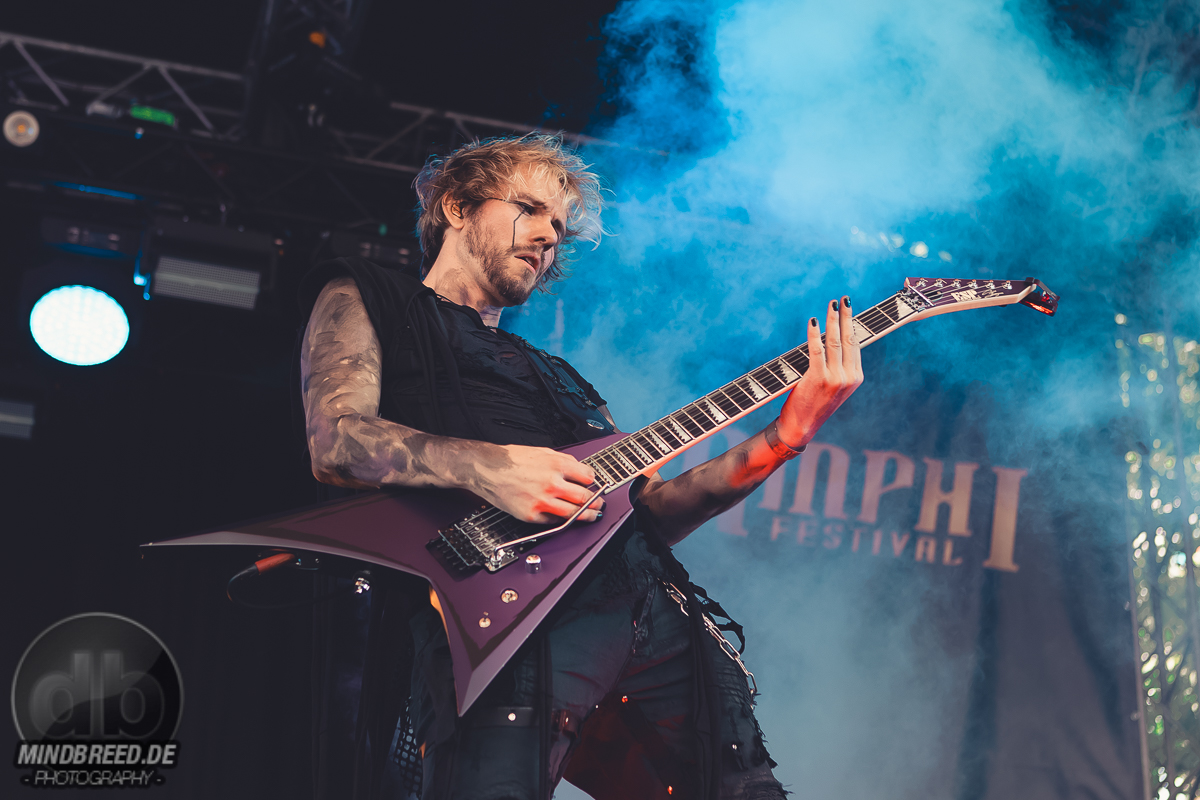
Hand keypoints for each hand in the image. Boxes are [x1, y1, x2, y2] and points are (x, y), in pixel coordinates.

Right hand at [471, 443, 604, 524]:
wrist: (487, 468)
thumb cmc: (511, 459)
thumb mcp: (543, 452)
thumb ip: (564, 461)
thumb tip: (580, 471)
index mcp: (557, 465)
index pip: (588, 477)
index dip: (594, 482)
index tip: (594, 485)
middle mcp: (552, 483)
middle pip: (584, 497)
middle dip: (596, 502)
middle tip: (600, 504)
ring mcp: (542, 501)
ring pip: (573, 513)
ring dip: (586, 515)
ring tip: (591, 516)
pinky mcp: (531, 514)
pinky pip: (553, 521)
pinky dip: (561, 519)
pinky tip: (564, 516)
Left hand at [777, 296, 863, 447]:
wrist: (803, 426)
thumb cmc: (815, 403)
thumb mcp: (834, 386)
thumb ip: (838, 366)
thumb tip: (833, 339)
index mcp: (856, 378)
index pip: (857, 344)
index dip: (854, 324)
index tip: (851, 309)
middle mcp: (849, 377)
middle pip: (849, 339)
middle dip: (846, 316)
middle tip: (844, 299)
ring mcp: (835, 378)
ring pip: (835, 342)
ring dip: (832, 320)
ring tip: (830, 305)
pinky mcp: (818, 378)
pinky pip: (817, 350)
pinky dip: (814, 334)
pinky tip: (812, 322)